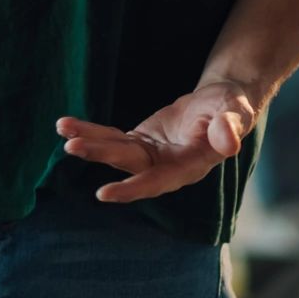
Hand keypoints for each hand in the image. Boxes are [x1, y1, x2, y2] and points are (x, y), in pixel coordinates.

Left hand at [55, 79, 260, 202]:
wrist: (222, 103)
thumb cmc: (233, 107)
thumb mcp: (235, 112)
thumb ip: (230, 127)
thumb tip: (229, 144)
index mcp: (190, 166)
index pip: (159, 180)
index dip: (133, 188)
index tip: (103, 194)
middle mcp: (167, 167)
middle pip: (129, 164)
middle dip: (100, 155)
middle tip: (71, 147)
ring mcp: (151, 156)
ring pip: (116, 152)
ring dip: (89, 143)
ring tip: (63, 130)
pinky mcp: (141, 143)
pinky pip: (112, 138)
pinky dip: (91, 132)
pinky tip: (67, 127)